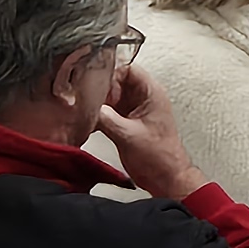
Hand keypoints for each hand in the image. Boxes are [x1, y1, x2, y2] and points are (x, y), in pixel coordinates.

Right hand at [95, 60, 203, 202]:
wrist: (166, 178)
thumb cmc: (160, 158)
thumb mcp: (129, 135)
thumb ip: (107, 118)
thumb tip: (87, 107)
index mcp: (152, 94)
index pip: (129, 68)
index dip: (110, 72)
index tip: (93, 80)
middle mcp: (143, 99)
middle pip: (116, 81)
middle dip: (99, 87)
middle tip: (83, 95)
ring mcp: (134, 110)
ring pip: (110, 95)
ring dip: (96, 101)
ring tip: (82, 107)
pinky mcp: (126, 122)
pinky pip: (108, 110)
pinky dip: (97, 113)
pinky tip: (86, 120)